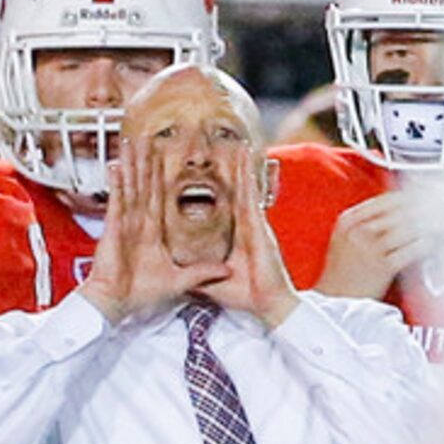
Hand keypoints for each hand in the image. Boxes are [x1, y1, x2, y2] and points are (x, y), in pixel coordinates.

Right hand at [79, 132, 231, 324]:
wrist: (118, 304)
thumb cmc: (141, 294)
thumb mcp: (180, 280)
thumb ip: (203, 272)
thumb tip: (227, 270)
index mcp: (152, 233)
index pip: (159, 197)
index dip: (162, 177)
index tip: (165, 156)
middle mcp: (137, 225)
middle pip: (144, 186)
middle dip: (145, 162)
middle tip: (147, 137)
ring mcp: (125, 225)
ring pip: (130, 188)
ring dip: (131, 165)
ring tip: (132, 142)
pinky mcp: (114, 230)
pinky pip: (117, 203)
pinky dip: (117, 185)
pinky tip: (117, 166)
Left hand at [203, 156, 300, 328]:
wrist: (268, 303)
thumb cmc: (246, 294)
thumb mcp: (211, 283)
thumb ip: (195, 274)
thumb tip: (175, 272)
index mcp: (233, 236)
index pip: (218, 207)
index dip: (209, 190)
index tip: (199, 173)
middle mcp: (243, 225)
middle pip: (231, 191)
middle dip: (225, 169)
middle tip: (216, 145)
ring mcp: (252, 222)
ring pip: (241, 186)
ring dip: (237, 163)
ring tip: (232, 140)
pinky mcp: (259, 224)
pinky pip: (250, 193)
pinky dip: (248, 174)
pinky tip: (245, 154)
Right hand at [317, 191, 428, 303]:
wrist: (334, 305)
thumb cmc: (343, 276)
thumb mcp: (346, 241)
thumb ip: (369, 222)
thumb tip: (404, 208)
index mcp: (348, 221)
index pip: (387, 199)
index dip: (412, 195)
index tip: (428, 195)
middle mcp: (358, 231)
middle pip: (401, 211)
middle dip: (426, 208)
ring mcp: (369, 249)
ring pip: (408, 227)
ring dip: (431, 224)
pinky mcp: (382, 267)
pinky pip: (411, 249)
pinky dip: (425, 244)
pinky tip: (433, 242)